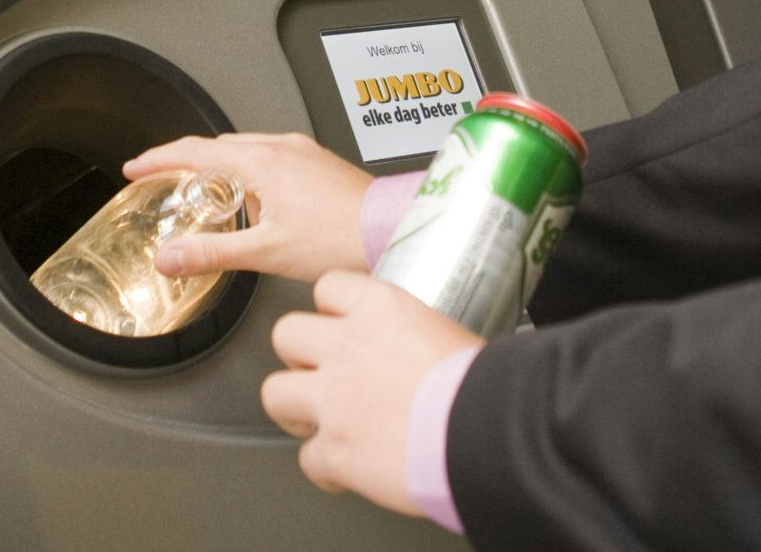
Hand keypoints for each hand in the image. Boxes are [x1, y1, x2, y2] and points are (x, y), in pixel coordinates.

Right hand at [122, 132, 371, 282]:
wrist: (393, 231)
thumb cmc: (342, 237)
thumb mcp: (266, 251)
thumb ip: (212, 253)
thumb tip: (170, 258)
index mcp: (263, 162)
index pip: (195, 150)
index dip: (160, 158)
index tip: (137, 166)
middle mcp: (283, 148)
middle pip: (220, 146)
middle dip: (188, 161)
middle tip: (166, 181)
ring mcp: (303, 153)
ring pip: (248, 150)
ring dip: (221, 167)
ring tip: (209, 197)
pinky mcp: (319, 164)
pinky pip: (272, 158)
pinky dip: (250, 172)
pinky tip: (258, 203)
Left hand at [264, 272, 479, 514]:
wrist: (486, 432)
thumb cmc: (484, 387)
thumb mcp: (446, 334)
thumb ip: (408, 338)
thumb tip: (407, 355)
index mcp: (380, 308)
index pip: (328, 289)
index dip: (331, 312)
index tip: (340, 328)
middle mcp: (347, 346)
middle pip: (286, 334)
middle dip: (300, 358)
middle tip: (323, 376)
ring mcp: (333, 398)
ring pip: (274, 392)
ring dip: (295, 410)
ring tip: (319, 422)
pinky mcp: (334, 449)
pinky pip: (308, 459)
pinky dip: (327, 469)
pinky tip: (349, 471)